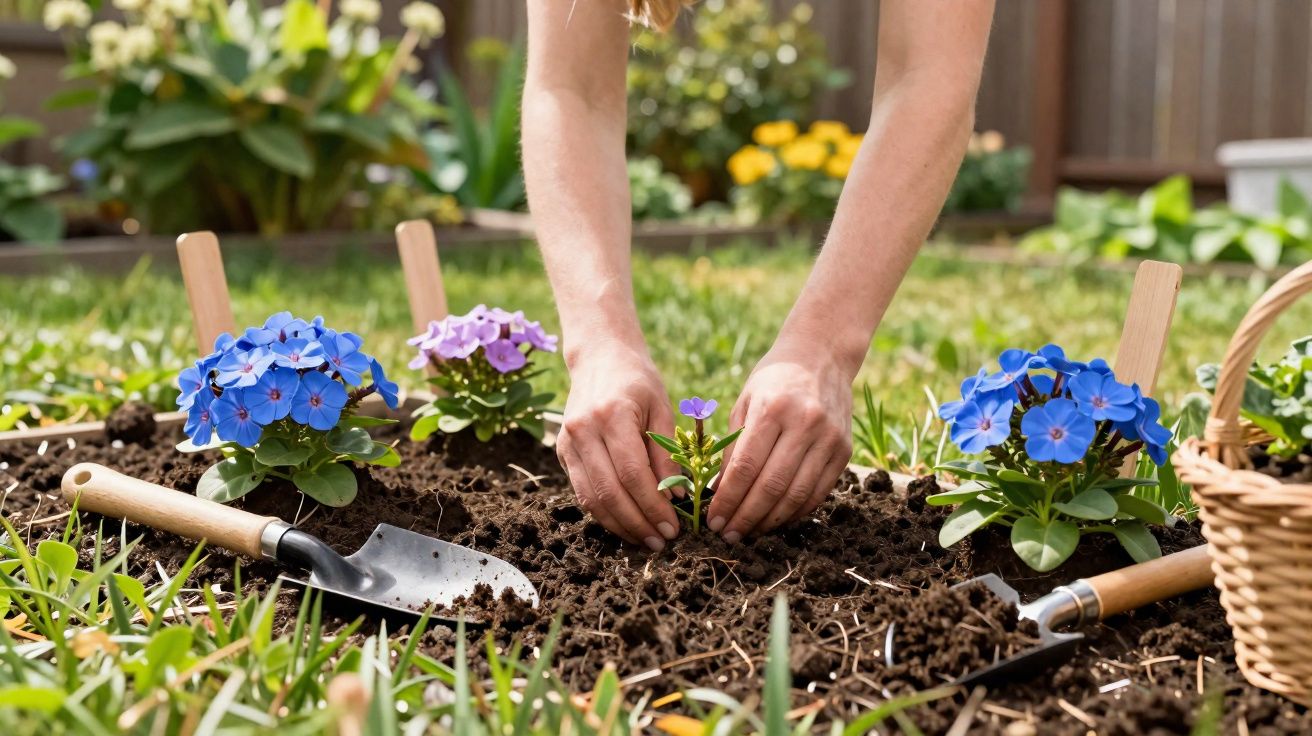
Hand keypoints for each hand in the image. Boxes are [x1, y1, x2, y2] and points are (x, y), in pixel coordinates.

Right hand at [556, 344, 681, 550]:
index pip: (632, 473)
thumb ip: (666, 452)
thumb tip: (675, 497)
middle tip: (661, 541)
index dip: (652, 505)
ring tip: (644, 539)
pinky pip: (582, 491)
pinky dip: (604, 513)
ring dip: (619, 525)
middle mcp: (583, 430)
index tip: (673, 526)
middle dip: (637, 522)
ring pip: (590, 498)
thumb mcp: (661, 408)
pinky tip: (626, 523)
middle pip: (609, 491)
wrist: (600, 356)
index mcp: (611, 415)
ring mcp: (568, 442)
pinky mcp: (563, 452)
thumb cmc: (638, 381)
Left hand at [707, 343, 853, 542]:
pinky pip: (818, 493)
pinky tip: (776, 519)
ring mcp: (829, 439)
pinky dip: (795, 512)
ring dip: (770, 521)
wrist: (823, 356)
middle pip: (772, 486)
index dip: (728, 499)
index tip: (713, 520)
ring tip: (750, 532)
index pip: (746, 466)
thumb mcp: (745, 403)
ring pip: (797, 495)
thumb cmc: (773, 380)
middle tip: (729, 534)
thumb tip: (719, 493)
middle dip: (746, 517)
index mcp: (773, 409)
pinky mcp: (845, 451)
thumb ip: (732, 447)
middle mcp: (805, 424)